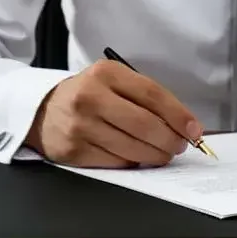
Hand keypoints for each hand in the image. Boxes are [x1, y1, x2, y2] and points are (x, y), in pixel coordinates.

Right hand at [26, 59, 202, 167]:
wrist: (42, 110)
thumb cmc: (88, 96)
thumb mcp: (113, 83)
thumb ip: (145, 98)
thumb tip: (184, 126)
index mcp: (106, 74)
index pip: (152, 95)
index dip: (178, 115)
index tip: (194, 130)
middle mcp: (90, 97)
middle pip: (145, 124)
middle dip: (170, 140)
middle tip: (179, 146)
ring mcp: (80, 126)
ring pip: (132, 148)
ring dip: (155, 155)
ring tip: (162, 154)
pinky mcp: (73, 151)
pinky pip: (115, 162)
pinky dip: (133, 163)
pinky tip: (137, 158)